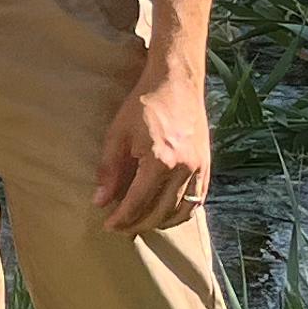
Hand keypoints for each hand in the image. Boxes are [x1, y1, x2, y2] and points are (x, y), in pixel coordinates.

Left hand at [93, 72, 212, 237]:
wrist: (176, 81)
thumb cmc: (144, 104)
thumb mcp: (118, 134)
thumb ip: (109, 170)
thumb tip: (100, 201)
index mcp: (159, 161)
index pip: (137, 203)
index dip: (121, 218)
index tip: (108, 226)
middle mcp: (183, 169)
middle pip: (160, 213)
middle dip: (138, 224)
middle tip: (122, 227)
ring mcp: (198, 168)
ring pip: (181, 212)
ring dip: (160, 223)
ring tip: (142, 222)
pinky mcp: (207, 165)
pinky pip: (197, 200)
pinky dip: (181, 212)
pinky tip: (166, 213)